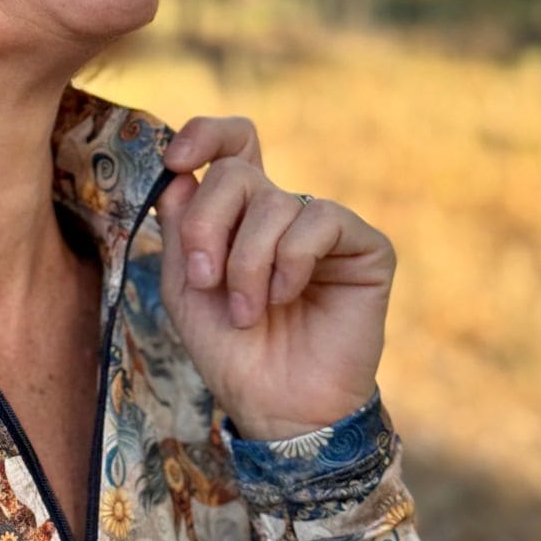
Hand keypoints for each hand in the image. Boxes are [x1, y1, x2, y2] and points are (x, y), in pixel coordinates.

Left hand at [155, 116, 395, 441]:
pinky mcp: (364, 247)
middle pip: (237, 172)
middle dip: (208, 225)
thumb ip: (180, 225)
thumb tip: (181, 171)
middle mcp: (282, 211)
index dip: (204, 135)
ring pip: (274, 203)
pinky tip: (288, 296)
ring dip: (247, 263)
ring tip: (247, 311)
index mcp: (239, 214)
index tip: (176, 161)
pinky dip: (290, 262)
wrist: (275, 405)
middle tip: (206, 279)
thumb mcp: (184, 285)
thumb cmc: (229, 349)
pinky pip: (320, 221)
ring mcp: (324, 226)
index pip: (232, 144)